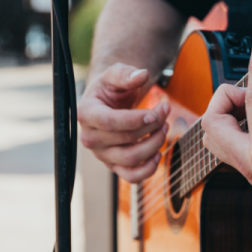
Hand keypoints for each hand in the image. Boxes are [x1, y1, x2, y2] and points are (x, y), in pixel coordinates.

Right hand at [79, 63, 170, 182]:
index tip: (156, 113)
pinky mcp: (113, 166)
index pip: (110, 122)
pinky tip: (158, 153)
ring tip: (164, 127)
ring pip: (131, 159)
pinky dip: (148, 169)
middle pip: (125, 139)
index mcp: (86, 114)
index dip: (136, 120)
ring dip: (154, 144)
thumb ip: (126, 73)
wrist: (107, 104)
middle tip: (165, 111)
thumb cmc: (110, 89)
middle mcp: (90, 138)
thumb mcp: (114, 74)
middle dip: (152, 126)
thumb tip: (142, 75)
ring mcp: (102, 155)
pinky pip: (131, 177)